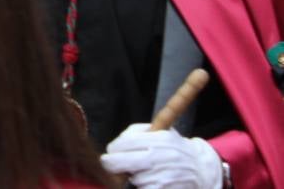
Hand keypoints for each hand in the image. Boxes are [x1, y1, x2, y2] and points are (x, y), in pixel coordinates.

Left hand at [101, 124, 222, 187]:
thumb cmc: (174, 148)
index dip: (114, 149)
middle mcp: (158, 157)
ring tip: (144, 172)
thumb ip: (135, 133)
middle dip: (112, 164)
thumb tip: (115, 146)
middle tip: (115, 165)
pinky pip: (141, 188)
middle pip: (117, 162)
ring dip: (133, 177)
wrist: (202, 168)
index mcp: (157, 139)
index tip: (115, 151)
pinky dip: (142, 186)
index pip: (121, 144)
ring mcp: (161, 176)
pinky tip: (150, 182)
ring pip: (130, 178)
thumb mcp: (159, 132)